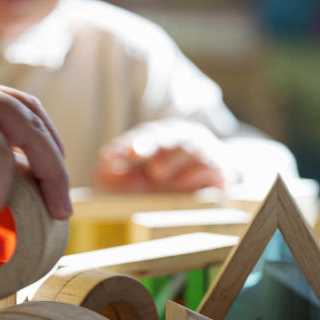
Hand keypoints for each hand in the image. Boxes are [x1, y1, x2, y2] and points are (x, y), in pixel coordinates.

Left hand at [93, 120, 227, 192]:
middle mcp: (180, 138)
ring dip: (170, 159)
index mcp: (159, 137)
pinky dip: (194, 174)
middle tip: (131, 154)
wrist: (216, 183)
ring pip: (186, 147)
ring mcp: (201, 151)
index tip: (108, 156)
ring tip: (157, 172)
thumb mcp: (142, 180)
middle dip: (145, 144)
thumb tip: (100, 174)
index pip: (139, 138)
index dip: (123, 146)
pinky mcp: (219, 169)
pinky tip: (181, 184)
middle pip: (162, 136)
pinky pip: (208, 167)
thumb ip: (120, 178)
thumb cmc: (173, 179)